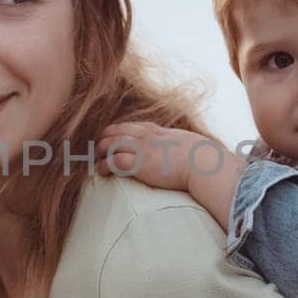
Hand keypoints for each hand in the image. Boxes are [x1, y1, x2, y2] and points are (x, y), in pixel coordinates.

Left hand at [96, 121, 221, 192]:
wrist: (202, 163)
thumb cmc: (200, 157)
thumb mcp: (187, 144)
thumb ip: (178, 144)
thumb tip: (185, 150)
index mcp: (157, 131)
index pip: (131, 126)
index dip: (117, 131)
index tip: (110, 137)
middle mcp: (146, 136)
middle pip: (116, 132)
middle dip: (103, 140)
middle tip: (96, 148)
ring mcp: (141, 148)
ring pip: (111, 145)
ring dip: (100, 152)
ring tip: (95, 160)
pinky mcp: (139, 164)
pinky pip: (114, 162)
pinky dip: (104, 166)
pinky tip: (101, 171)